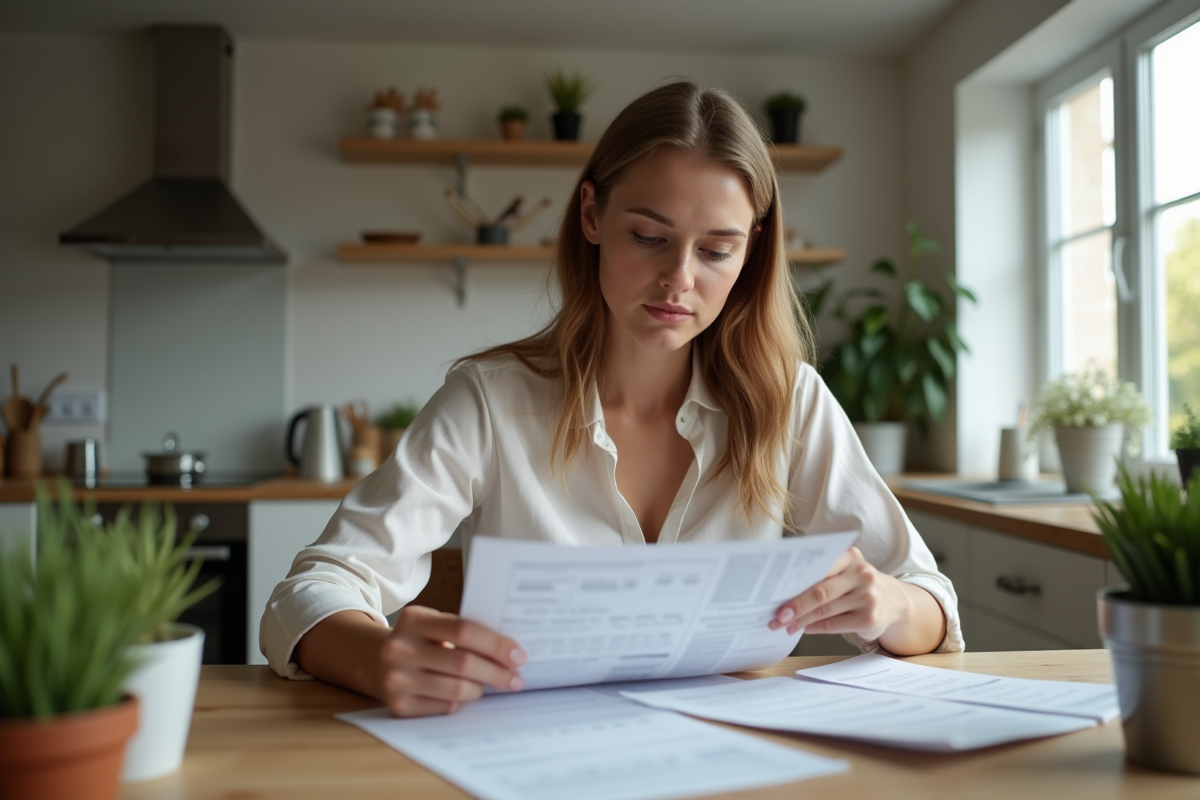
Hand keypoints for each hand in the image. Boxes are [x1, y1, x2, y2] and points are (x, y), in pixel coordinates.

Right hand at [379, 605, 526, 717]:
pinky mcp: (399, 706)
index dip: (495, 644)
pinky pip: (445, 707)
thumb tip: (509, 652)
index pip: (464, 631)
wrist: (376, 661)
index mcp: (414, 619)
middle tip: (516, 679)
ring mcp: (397, 679)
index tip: (518, 655)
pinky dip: (460, 702)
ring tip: (489, 686)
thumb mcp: (433, 625)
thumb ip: (463, 631)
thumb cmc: (420, 641)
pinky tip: (464, 695)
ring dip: (480, 690)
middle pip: (463, 664)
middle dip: (497, 673)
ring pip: (457, 690)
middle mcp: (400, 648)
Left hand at [768, 546, 908, 641]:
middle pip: (820, 592)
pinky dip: (815, 628)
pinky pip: (834, 625)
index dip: (796, 580)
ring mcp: (868, 598)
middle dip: (795, 605)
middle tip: (777, 616)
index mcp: (851, 556)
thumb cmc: (857, 584)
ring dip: (801, 620)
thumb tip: (785, 591)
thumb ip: (821, 575)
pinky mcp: (869, 619)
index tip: (775, 591)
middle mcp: (862, 574)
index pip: (819, 566)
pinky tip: (803, 628)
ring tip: (785, 625)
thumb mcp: (846, 571)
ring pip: (825, 611)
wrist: (894, 601)